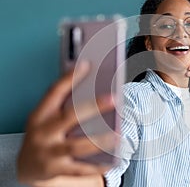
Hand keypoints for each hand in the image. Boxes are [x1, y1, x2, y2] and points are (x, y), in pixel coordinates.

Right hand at [17, 61, 114, 185]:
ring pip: (77, 146)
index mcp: (40, 115)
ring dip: (100, 140)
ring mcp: (48, 152)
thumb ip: (64, 104)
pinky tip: (112, 161)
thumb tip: (92, 88)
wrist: (27, 166)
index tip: (87, 64)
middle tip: (114, 99)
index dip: (70, 77)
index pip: (54, 92)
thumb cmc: (43, 135)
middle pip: (69, 117)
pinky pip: (80, 169)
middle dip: (93, 106)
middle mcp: (42, 132)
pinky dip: (97, 166)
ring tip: (119, 135)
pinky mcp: (55, 170)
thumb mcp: (46, 117)